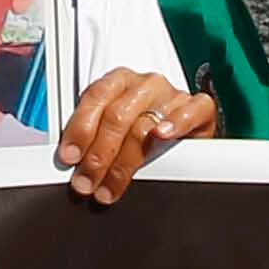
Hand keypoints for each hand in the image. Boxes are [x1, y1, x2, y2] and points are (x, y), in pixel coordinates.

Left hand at [57, 69, 217, 203]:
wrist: (181, 135)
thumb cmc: (141, 131)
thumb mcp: (112, 130)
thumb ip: (91, 137)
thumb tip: (70, 161)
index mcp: (118, 81)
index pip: (95, 99)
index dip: (79, 129)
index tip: (70, 156)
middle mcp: (144, 85)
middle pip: (117, 117)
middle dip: (98, 155)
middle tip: (87, 182)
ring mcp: (172, 95)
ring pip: (146, 125)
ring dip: (125, 162)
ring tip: (111, 186)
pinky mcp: (199, 108)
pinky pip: (191, 110)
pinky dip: (177, 122)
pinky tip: (162, 136)